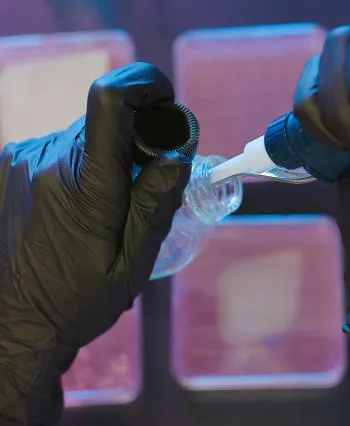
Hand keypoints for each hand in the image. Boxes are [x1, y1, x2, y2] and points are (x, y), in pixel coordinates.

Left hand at [0, 62, 191, 421]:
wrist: (13, 322)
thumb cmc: (78, 300)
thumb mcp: (131, 264)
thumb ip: (156, 205)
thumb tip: (177, 153)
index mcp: (85, 187)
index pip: (110, 100)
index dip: (145, 84)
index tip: (168, 104)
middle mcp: (48, 160)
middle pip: (108, 118)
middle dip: (141, 137)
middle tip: (148, 181)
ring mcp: (24, 159)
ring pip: (88, 134)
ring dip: (113, 155)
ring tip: (112, 207)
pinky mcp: (11, 163)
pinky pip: (66, 147)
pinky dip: (88, 163)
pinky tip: (84, 206)